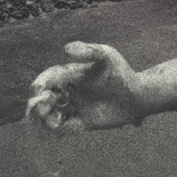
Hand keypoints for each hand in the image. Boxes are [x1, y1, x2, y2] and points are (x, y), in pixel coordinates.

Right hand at [26, 42, 143, 132]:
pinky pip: (63, 127)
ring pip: (50, 113)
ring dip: (43, 116)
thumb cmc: (121, 72)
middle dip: (38, 102)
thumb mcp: (106, 55)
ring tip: (48, 116)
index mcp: (71, 75)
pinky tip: (57, 125)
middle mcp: (70, 91)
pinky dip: (55, 127)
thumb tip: (65, 49)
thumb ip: (88, 50)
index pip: (48, 78)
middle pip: (44, 97)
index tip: (38, 90)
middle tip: (42, 105)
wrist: (138, 95)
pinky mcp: (82, 123)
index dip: (40, 84)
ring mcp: (75, 107)